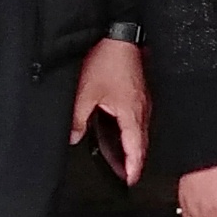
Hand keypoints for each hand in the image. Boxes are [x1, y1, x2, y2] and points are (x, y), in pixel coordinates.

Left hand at [74, 37, 149, 184]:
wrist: (120, 36)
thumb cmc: (108, 60)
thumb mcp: (86, 92)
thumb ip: (78, 118)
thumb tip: (73, 136)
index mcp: (131, 113)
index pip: (136, 148)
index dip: (133, 167)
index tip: (130, 180)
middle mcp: (141, 109)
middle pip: (142, 143)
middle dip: (136, 161)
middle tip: (129, 176)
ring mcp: (143, 100)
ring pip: (141, 131)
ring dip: (135, 147)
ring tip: (127, 159)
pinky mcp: (139, 92)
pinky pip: (139, 118)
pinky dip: (134, 131)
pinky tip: (126, 131)